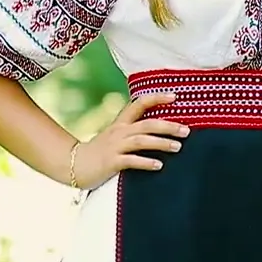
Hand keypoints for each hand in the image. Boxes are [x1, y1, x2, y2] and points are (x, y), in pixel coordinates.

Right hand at [70, 92, 189, 189]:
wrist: (74, 165)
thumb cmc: (100, 150)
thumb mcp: (116, 135)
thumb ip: (134, 129)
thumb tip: (161, 126)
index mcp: (121, 122)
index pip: (139, 103)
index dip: (157, 98)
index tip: (175, 96)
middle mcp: (119, 132)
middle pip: (147, 124)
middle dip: (168, 126)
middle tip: (187, 131)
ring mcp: (114, 147)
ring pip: (141, 141)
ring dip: (161, 143)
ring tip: (178, 147)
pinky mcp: (111, 162)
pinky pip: (130, 161)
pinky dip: (145, 162)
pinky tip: (159, 165)